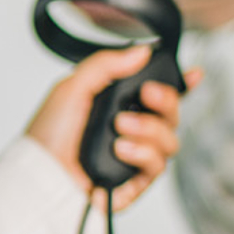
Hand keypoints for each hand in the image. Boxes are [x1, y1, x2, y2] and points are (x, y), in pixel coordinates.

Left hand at [23, 47, 197, 210]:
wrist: (40, 173)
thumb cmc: (47, 135)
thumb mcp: (73, 87)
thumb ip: (107, 65)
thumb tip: (142, 52)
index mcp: (118, 106)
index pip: (158, 95)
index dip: (181, 85)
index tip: (193, 74)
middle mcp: (130, 131)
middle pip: (172, 114)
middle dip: (166, 100)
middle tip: (147, 95)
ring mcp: (134, 157)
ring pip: (170, 140)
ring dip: (149, 129)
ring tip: (119, 128)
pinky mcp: (134, 182)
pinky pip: (158, 166)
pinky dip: (142, 154)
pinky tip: (120, 150)